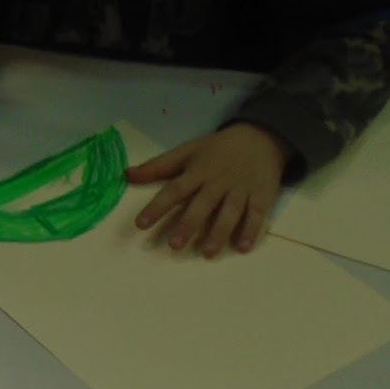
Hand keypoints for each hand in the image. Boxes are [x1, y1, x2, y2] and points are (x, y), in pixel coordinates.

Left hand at [126, 122, 291, 256]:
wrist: (262, 136)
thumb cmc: (217, 149)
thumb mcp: (188, 151)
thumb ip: (158, 166)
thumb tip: (126, 174)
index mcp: (199, 170)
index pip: (175, 190)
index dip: (157, 206)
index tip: (140, 224)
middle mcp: (219, 181)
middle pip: (203, 204)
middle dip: (189, 224)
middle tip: (174, 245)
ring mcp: (241, 188)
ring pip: (230, 211)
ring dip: (219, 232)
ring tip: (207, 253)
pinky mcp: (262, 194)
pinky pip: (257, 213)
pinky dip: (251, 230)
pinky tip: (242, 247)